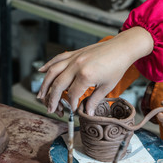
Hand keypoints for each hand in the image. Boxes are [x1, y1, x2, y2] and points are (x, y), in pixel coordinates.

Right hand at [37, 27, 153, 115]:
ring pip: (53, 72)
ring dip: (45, 84)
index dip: (71, 105)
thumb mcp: (107, 87)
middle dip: (52, 99)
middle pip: (57, 85)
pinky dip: (48, 65)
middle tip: (50, 109)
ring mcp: (74, 58)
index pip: (72, 95)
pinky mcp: (74, 53)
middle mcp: (76, 66)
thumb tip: (88, 113)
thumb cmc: (117, 67)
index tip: (72, 111)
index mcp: (85, 76)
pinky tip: (41, 71)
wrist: (122, 48)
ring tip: (40, 95)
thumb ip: (94, 100)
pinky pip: (57, 59)